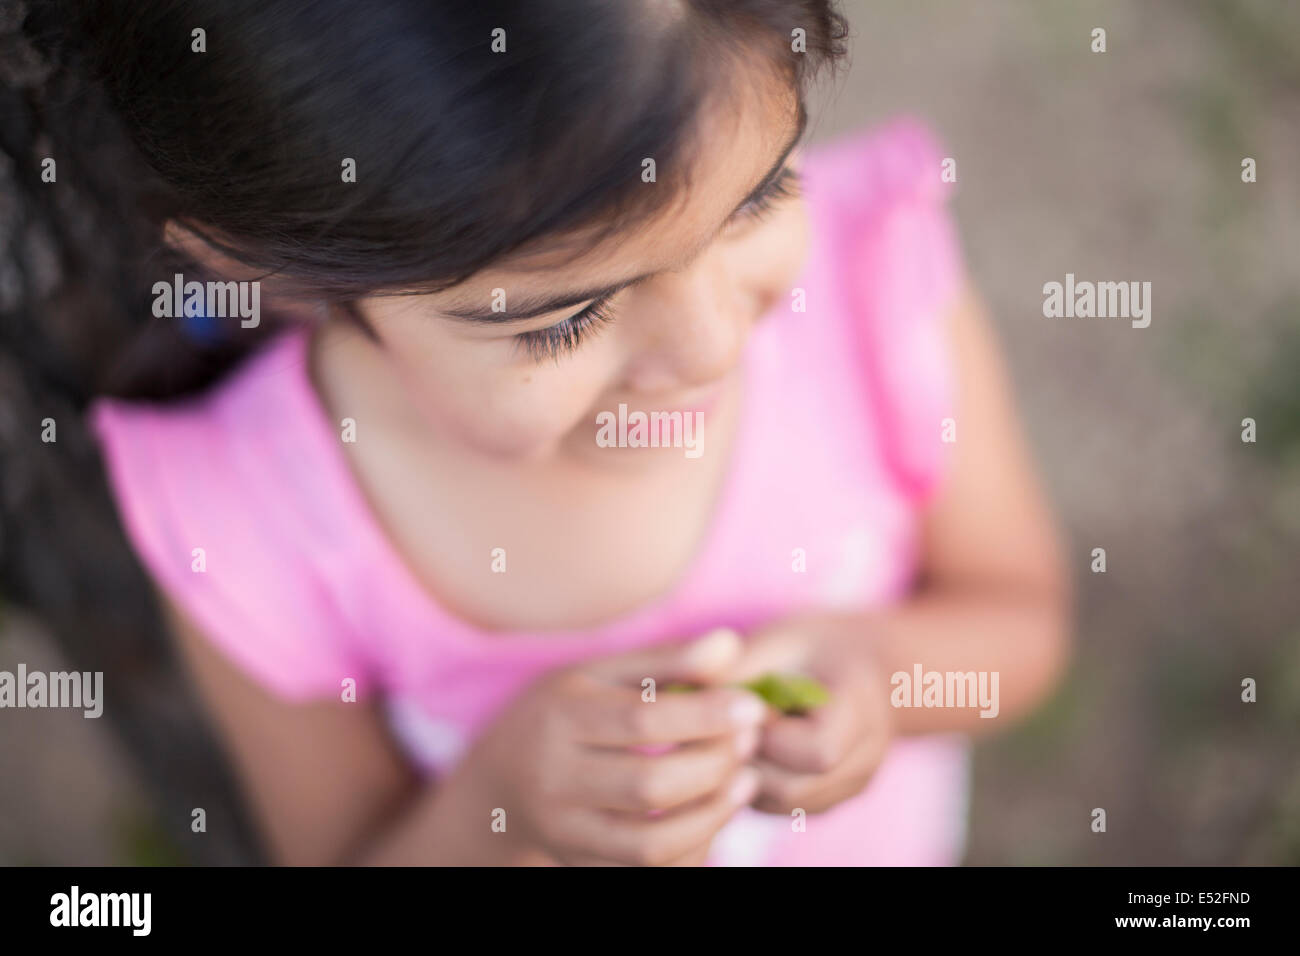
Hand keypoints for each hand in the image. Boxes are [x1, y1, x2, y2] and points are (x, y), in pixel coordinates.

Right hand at [461, 628, 766, 865]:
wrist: (499, 781)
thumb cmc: (562, 711)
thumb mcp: (600, 674)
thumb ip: (665, 660)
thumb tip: (729, 644)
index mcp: (559, 719)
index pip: (641, 721)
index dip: (705, 715)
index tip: (753, 707)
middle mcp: (554, 781)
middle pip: (648, 786)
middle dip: (713, 766)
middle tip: (751, 742)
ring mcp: (564, 832)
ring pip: (650, 844)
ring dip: (712, 817)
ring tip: (745, 781)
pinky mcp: (579, 865)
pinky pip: (646, 870)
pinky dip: (692, 848)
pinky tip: (717, 814)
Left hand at [726, 615, 894, 814]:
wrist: (857, 666)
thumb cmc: (811, 646)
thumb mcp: (778, 641)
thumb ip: (738, 671)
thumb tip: (675, 699)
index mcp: (863, 710)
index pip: (818, 751)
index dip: (768, 733)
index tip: (739, 704)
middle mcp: (864, 761)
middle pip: (791, 786)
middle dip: (743, 755)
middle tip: (715, 721)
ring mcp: (845, 789)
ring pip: (777, 802)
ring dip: (737, 771)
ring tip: (723, 731)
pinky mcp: (821, 804)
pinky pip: (774, 806)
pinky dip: (745, 781)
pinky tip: (734, 747)